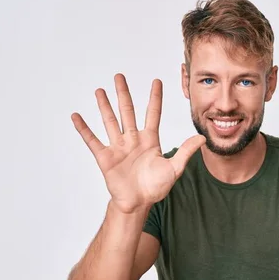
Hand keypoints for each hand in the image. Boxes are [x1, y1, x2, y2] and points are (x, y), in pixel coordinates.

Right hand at [71, 74, 205, 213]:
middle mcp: (133, 140)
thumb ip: (186, 152)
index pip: (153, 113)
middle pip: (128, 112)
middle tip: (119, 76)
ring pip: (110, 121)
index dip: (155, 97)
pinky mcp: (105, 157)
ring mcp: (118, 147)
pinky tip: (76, 116)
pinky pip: (93, 140)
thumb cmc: (155, 187)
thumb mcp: (174, 168)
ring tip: (100, 90)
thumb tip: (202, 138)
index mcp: (149, 140)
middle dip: (124, 94)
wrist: (138, 203)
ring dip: (105, 106)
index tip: (156, 81)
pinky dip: (84, 128)